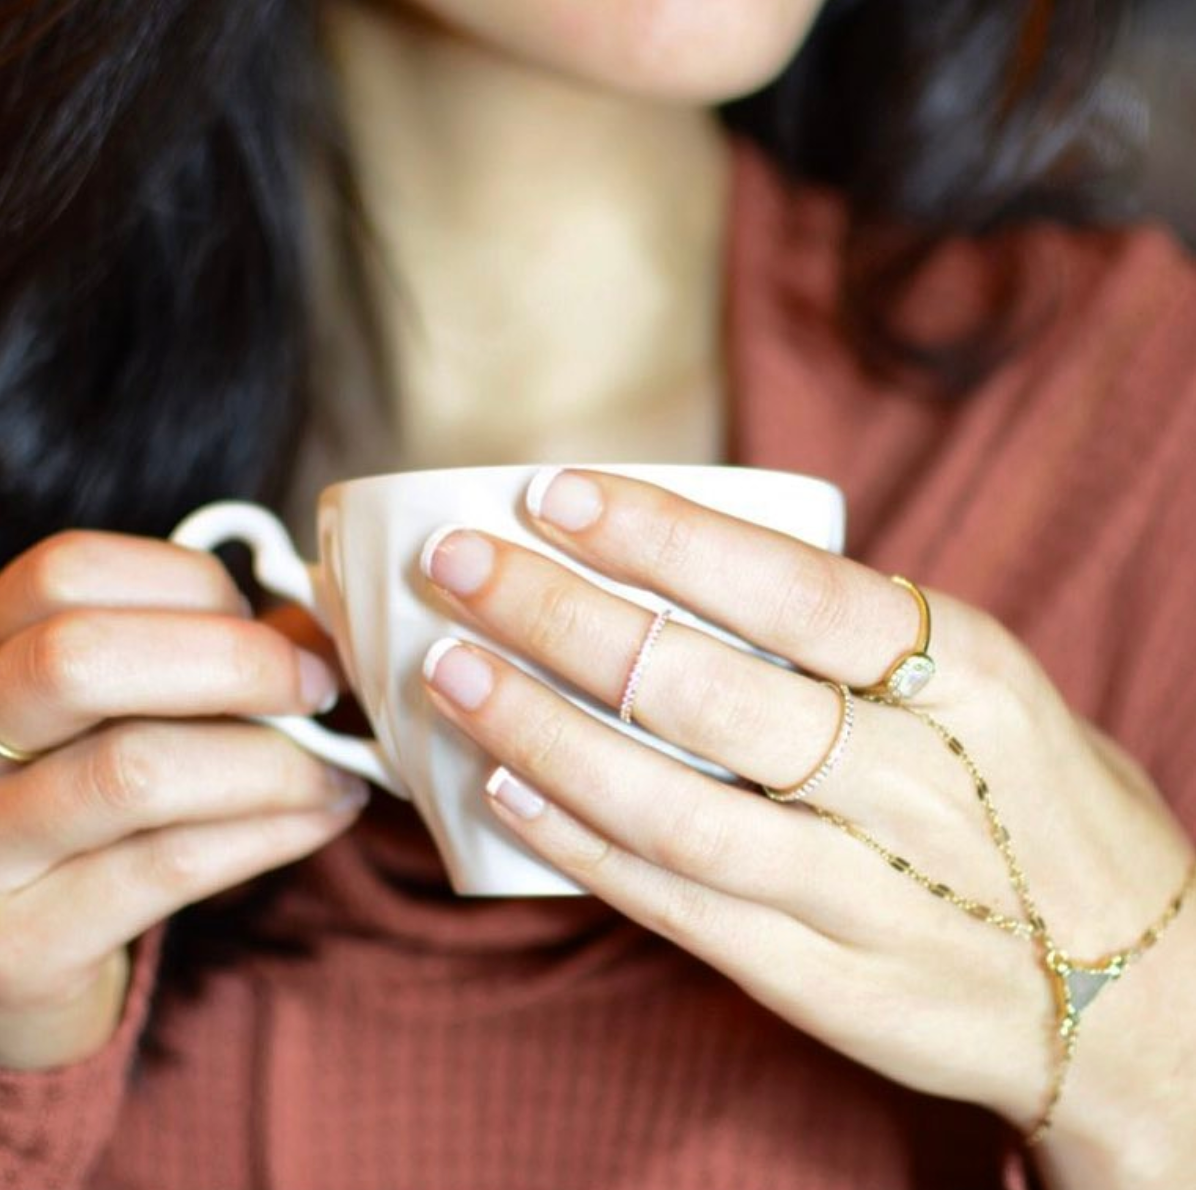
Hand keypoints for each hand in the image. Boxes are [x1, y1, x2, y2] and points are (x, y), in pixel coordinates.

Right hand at [0, 531, 367, 1070]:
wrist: (30, 959)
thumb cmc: (101, 807)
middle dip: (237, 663)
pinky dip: (274, 830)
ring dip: (275, 764)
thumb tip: (327, 624)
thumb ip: (211, 654)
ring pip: (134, 771)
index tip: (272, 625)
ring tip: (337, 769)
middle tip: (317, 690)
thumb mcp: (133, 712)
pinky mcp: (23, 947)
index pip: (68, 574)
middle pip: (80, 657)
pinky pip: (170, 865)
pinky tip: (323, 815)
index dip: (194, 586)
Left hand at [418, 469, 1195, 1185]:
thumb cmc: (1031, 801)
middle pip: (709, 692)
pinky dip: (582, 846)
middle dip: (562, 618)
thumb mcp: (983, 691)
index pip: (793, 590)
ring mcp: (869, 895)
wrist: (1139, 988)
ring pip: (674, 809)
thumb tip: (684, 562)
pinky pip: (682, 908)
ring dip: (543, 733)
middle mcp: (917, 786)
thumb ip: (857, 638)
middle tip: (458, 566)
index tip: (550, 494)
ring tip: (449, 671)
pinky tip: (504, 789)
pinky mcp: (825, 982)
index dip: (661, 537)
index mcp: (969, 682)